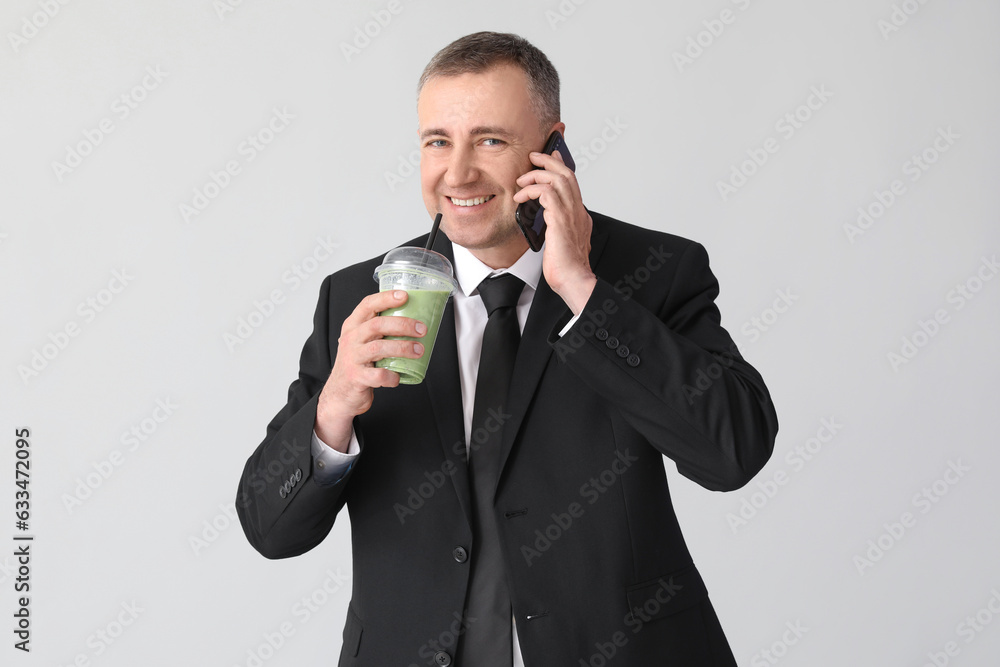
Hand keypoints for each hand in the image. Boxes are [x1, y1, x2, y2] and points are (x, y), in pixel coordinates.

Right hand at [315, 290, 425, 450]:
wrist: (340, 393)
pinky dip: (392, 376)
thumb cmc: (358, 363)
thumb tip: (414, 321)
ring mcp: (352, 358)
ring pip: (378, 348)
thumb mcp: (362, 341)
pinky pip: (377, 375)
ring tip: (418, 351)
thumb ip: (380, 330)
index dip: (386, 298)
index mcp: (353, 326)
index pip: (367, 305)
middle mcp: (351, 339)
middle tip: (421, 329)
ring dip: (402, 348)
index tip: (404, 296)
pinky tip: (398, 377)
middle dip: (402, 324)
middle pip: (377, 324)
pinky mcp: (356, 377)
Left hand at [513, 149, 596, 313]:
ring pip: (557, 178)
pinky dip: (531, 190)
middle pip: (566, 174)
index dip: (561, 166)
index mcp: (579, 215)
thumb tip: (549, 222)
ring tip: (522, 180)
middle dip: (549, 160)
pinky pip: (546, 192)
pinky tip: (521, 197)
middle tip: (534, 156)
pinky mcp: (560, 218)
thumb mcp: (561, 242)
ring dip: (536, 174)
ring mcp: (571, 213)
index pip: (572, 183)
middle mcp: (578, 211)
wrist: (573, 279)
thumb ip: (558, 228)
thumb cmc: (566, 267)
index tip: (551, 156)